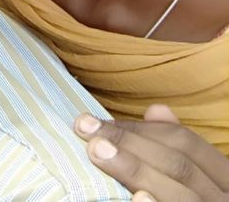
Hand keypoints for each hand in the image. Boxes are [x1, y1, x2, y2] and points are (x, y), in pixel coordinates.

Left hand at [74, 104, 228, 200]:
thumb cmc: (191, 201)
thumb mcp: (197, 181)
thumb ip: (178, 150)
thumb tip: (156, 109)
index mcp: (225, 180)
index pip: (185, 143)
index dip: (140, 129)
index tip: (96, 121)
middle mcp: (224, 200)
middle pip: (178, 165)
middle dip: (129, 144)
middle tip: (86, 131)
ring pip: (180, 193)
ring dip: (135, 170)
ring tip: (98, 152)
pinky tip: (136, 198)